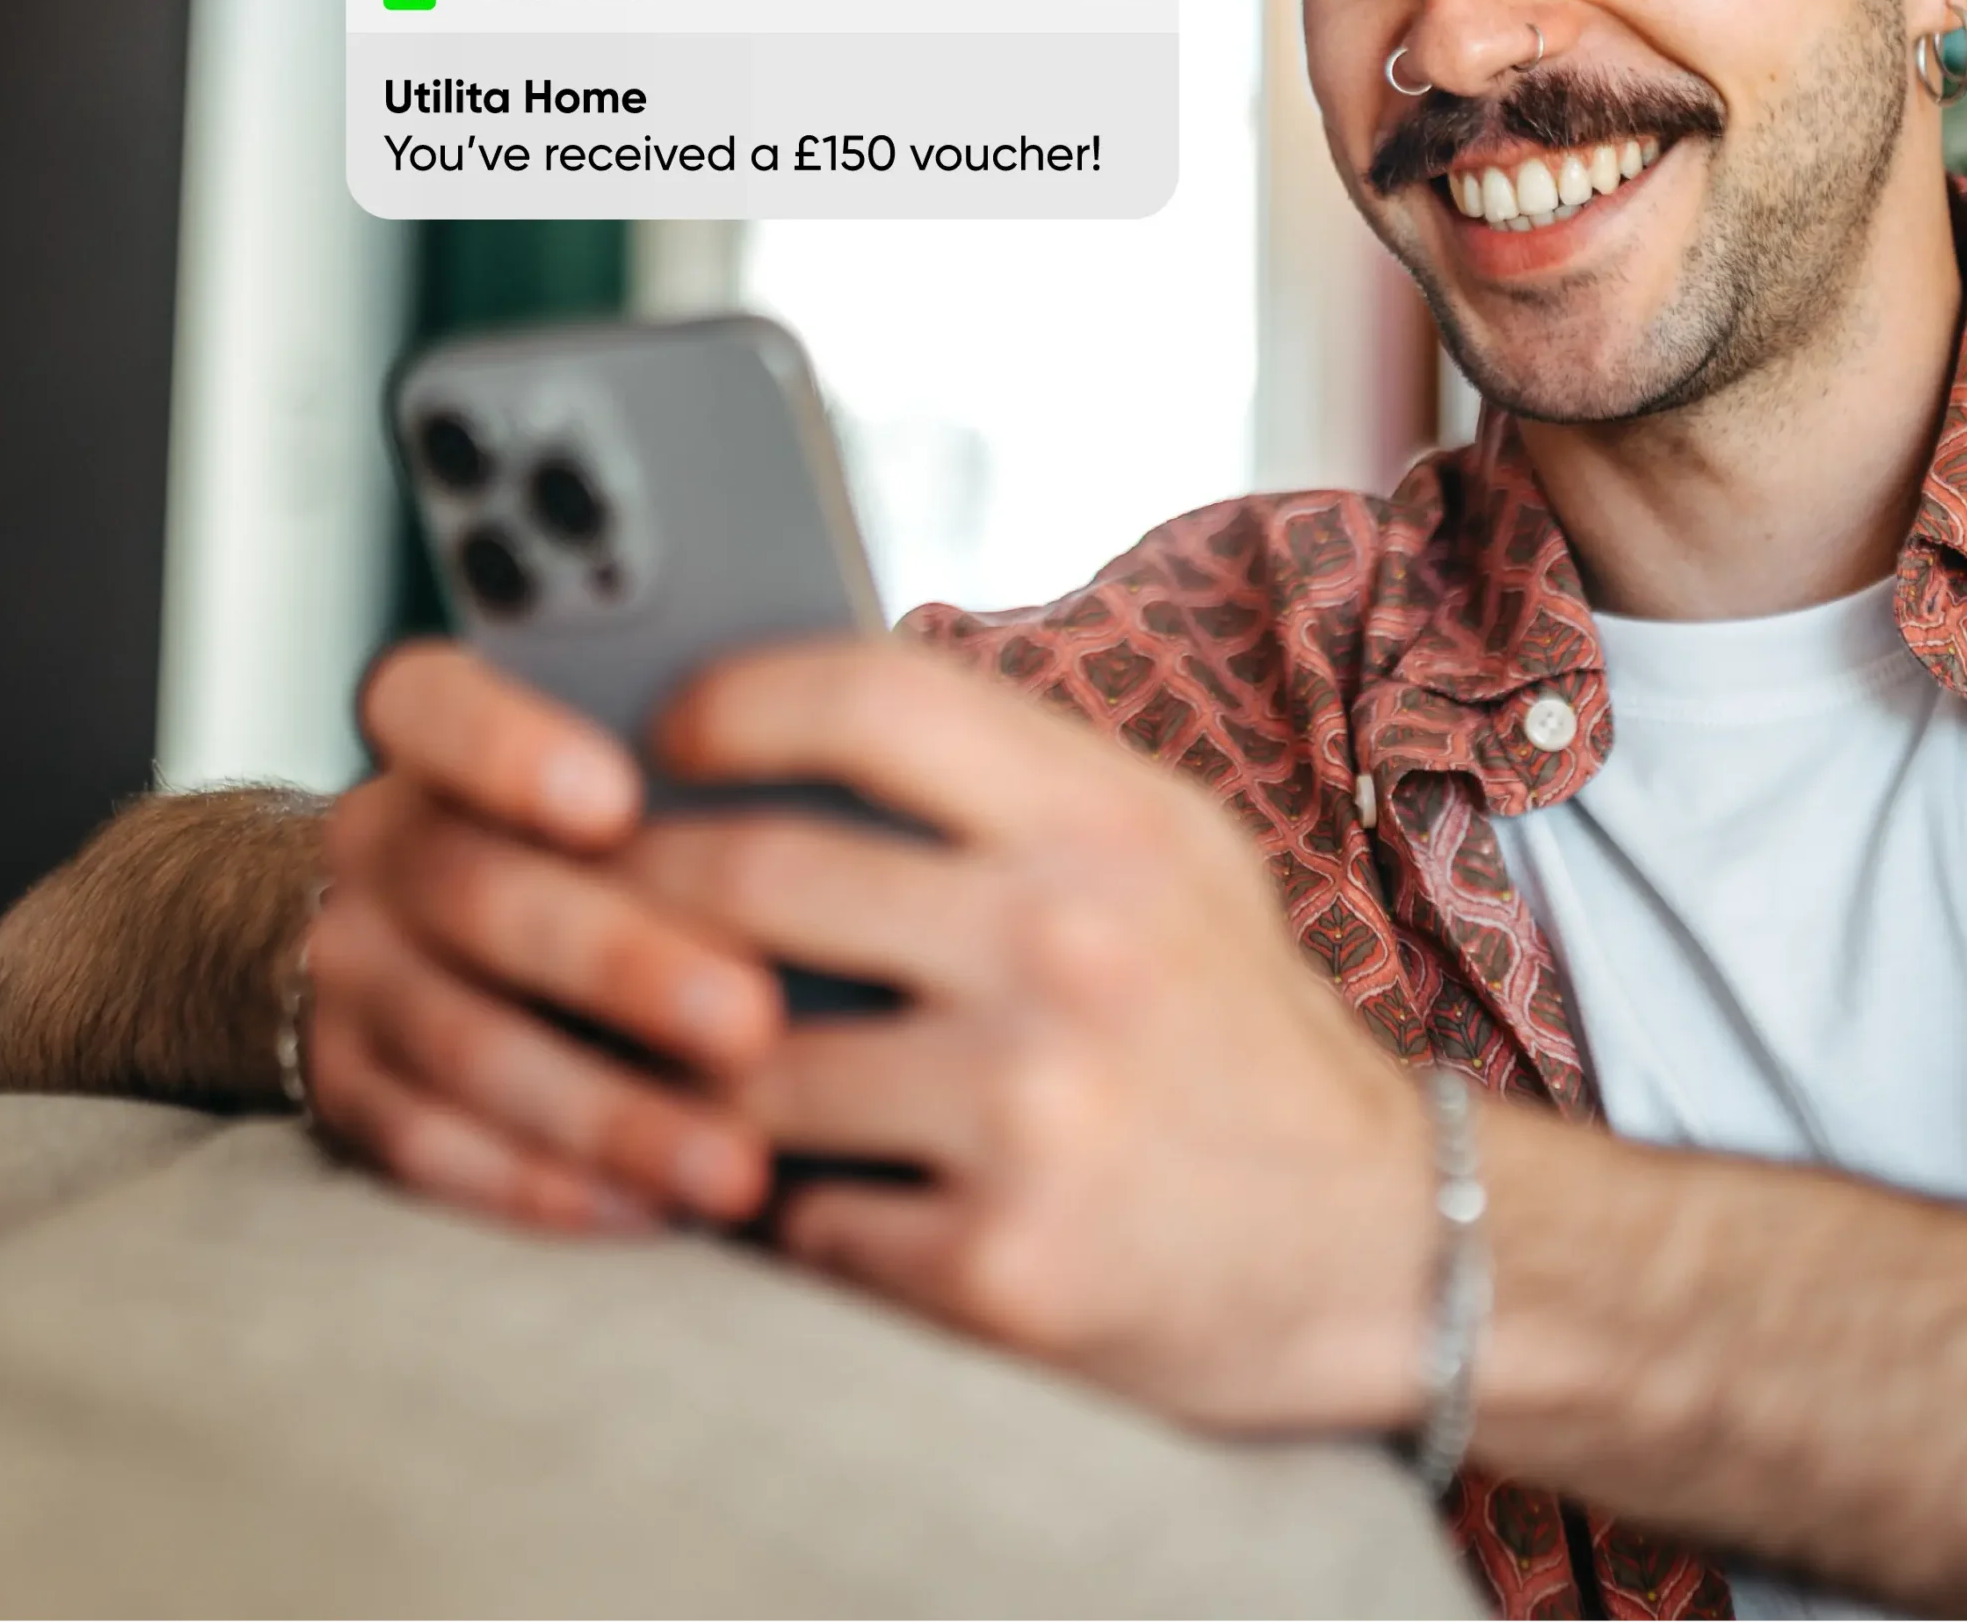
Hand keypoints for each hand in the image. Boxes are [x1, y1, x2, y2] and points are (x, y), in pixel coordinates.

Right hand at [309, 641, 786, 1231]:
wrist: (440, 923)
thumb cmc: (611, 822)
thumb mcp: (635, 754)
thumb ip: (708, 760)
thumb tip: (862, 790)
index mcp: (437, 729)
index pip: (430, 705)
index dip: (509, 749)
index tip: (615, 799)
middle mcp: (377, 842)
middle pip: (476, 891)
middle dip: (618, 961)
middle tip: (749, 1016)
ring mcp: (352, 972)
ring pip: (464, 1043)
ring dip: (608, 1109)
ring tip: (738, 1161)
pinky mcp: (350, 1092)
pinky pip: (435, 1152)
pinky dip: (549, 1187)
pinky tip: (659, 1210)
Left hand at [631, 638, 1435, 1433]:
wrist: (1374, 1248)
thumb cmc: (1241, 1034)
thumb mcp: (1173, 855)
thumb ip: (1015, 784)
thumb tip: (796, 728)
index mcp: (1108, 824)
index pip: (873, 698)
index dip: (733, 701)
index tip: (664, 737)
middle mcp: (1070, 947)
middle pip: (754, 876)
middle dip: (634, 893)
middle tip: (591, 907)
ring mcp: (1031, 1112)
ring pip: (736, 1069)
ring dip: (677, 1072)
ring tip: (662, 1063)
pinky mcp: (998, 1268)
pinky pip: (793, 1220)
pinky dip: (770, 1209)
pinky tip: (791, 1194)